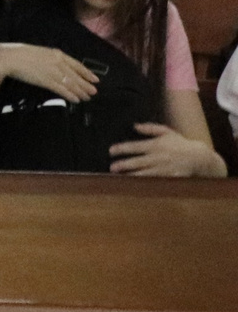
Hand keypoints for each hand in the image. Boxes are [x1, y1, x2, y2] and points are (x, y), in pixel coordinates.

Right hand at [0, 42, 99, 102]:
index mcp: (57, 54)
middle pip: (76, 75)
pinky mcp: (47, 81)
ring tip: (87, 97)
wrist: (9, 58)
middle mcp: (58, 62)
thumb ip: (49, 59)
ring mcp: (53, 72)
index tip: (95, 78)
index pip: (76, 64)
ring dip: (80, 91)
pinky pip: (62, 89)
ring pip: (71, 83)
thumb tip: (56, 66)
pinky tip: (76, 99)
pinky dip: (70, 95)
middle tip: (94, 91)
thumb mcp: (39, 52)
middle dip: (86, 84)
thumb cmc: (19, 54)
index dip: (87, 72)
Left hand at [111, 123, 227, 177]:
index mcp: (156, 145)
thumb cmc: (181, 144)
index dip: (122, 148)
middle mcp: (159, 157)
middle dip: (124, 164)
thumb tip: (135, 125)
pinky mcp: (170, 178)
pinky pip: (156, 182)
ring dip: (133, 176)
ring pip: (146, 173)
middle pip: (139, 161)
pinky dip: (146, 184)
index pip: (135, 146)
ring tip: (121, 178)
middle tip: (112, 167)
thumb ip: (150, 128)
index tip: (111, 151)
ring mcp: (165, 168)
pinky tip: (136, 186)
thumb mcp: (167, 132)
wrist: (199, 157)